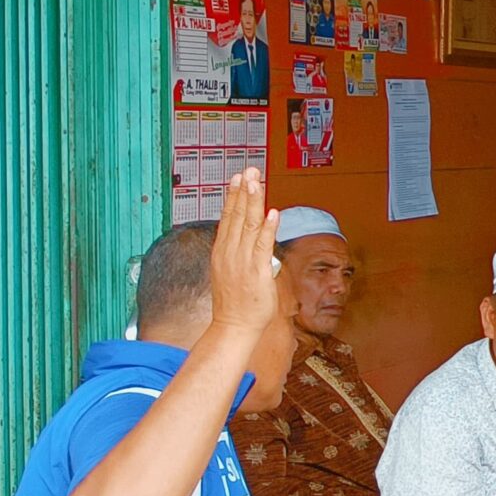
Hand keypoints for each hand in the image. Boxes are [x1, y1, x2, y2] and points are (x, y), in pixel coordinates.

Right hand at [208, 168, 282, 337]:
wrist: (233, 326)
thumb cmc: (236, 302)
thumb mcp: (232, 272)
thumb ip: (240, 255)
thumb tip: (250, 242)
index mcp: (222, 251)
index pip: (228, 218)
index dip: (234, 196)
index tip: (238, 178)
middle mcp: (229, 252)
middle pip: (237, 216)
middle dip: (244, 191)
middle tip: (249, 169)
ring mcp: (242, 261)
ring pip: (249, 225)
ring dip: (254, 202)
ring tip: (257, 181)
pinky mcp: (256, 271)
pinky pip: (263, 246)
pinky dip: (268, 228)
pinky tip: (272, 212)